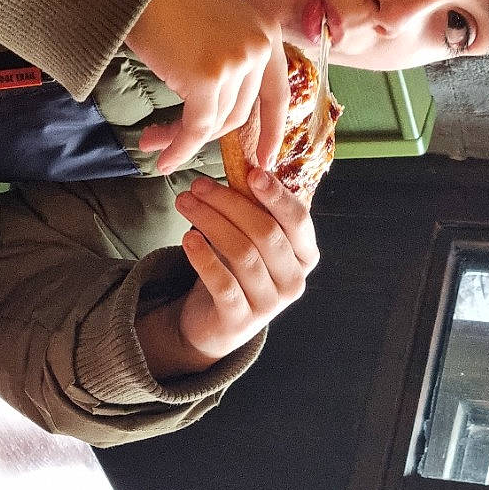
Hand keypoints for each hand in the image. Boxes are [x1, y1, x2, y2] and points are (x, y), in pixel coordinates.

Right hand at [127, 0, 288, 173]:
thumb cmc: (167, 0)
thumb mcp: (217, 27)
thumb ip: (231, 60)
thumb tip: (221, 112)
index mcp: (267, 34)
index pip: (276, 94)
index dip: (272, 130)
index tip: (266, 159)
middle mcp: (258, 48)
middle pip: (239, 113)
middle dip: (206, 135)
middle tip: (173, 144)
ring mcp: (235, 63)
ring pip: (214, 122)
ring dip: (183, 139)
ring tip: (152, 141)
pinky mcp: (207, 78)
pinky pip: (196, 127)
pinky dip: (179, 147)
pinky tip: (163, 158)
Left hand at [136, 171, 318, 378]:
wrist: (217, 322)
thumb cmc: (237, 271)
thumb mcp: (251, 239)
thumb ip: (254, 210)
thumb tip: (241, 167)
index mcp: (304, 255)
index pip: (298, 220)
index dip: (276, 195)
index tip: (251, 173)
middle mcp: (294, 280)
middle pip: (265, 233)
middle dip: (229, 203)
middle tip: (198, 185)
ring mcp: (270, 303)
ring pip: (243, 254)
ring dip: (210, 222)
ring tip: (184, 202)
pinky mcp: (241, 320)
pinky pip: (223, 284)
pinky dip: (203, 258)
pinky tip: (187, 238)